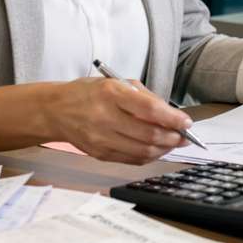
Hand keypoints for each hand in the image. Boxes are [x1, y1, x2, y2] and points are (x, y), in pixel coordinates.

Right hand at [47, 77, 190, 164]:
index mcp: (111, 93)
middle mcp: (105, 117)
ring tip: (173, 143)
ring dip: (164, 149)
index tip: (186, 122)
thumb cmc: (89, 93)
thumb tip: (170, 114)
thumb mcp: (116, 82)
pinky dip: (149, 155)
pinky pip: (132, 159)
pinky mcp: (100, 154)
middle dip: (173, 137)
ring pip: (143, 151)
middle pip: (149, 134)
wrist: (56, 111)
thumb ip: (143, 96)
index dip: (172, 118)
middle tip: (184, 136)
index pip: (150, 109)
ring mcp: (101, 139)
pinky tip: (156, 149)